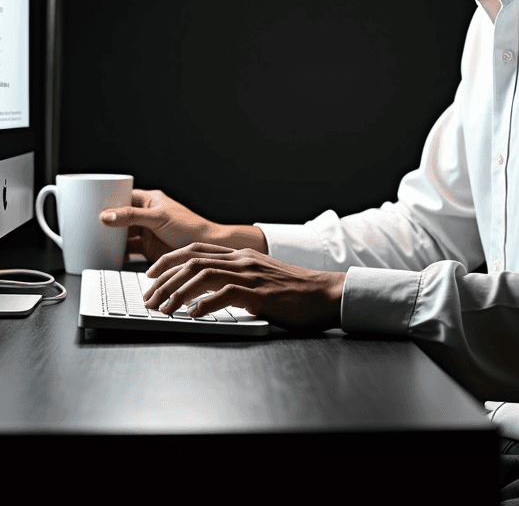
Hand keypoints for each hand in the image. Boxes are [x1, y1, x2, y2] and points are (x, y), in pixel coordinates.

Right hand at [99, 188, 266, 262]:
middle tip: (85, 226)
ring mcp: (146, 233)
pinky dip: (117, 254)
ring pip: (122, 234)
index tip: (88, 205)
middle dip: (104, 221)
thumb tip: (106, 215)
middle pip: (119, 217)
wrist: (206, 250)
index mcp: (149, 201)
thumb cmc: (189, 227)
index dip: (106, 200)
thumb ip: (132, 217)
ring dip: (109, 239)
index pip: (122, 196)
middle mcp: (146, 216)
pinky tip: (107, 257)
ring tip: (91, 242)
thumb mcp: (158, 218)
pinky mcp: (148, 249)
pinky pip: (127, 251)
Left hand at [142, 242, 344, 330]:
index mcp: (241, 255)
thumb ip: (236, 280)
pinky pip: (225, 294)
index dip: (168, 261)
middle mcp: (242, 260)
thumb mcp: (260, 278)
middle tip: (148, 298)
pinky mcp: (259, 294)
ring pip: (203, 275)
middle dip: (164, 279)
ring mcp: (251, 275)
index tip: (150, 275)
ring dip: (177, 293)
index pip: (195, 250)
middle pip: (192, 261)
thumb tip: (205, 295)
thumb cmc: (294, 292)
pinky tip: (192, 315)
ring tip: (163, 309)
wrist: (325, 294)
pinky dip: (204, 304)